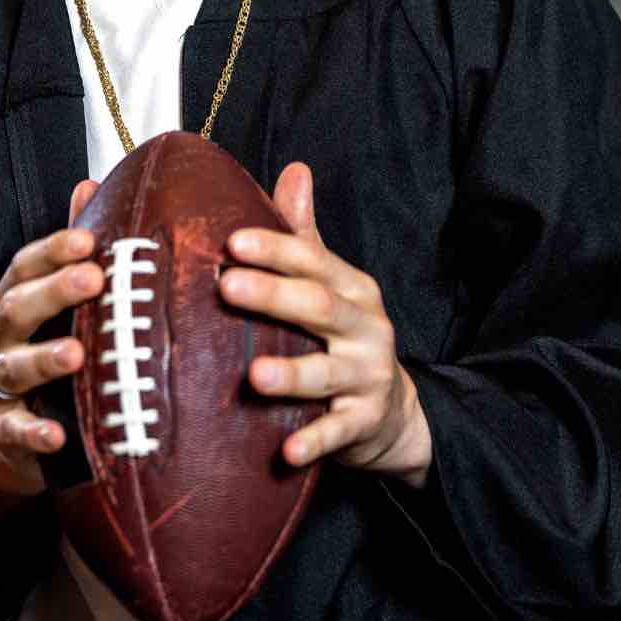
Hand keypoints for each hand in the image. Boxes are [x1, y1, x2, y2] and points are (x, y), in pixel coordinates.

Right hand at [0, 178, 101, 497]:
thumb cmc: (48, 348)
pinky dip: (33, 432)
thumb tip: (89, 184)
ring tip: (77, 355)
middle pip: (17, 307)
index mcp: (11, 298)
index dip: (54, 250)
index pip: (25, 265)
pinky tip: (57, 433)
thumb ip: (73, 249)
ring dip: (44, 359)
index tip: (89, 241)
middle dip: (54, 293)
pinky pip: (13, 430)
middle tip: (93, 280)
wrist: (27, 433)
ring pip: (13, 367)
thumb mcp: (60, 300)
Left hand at [219, 163, 431, 488]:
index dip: (274, 248)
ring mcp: (368, 376)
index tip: (232, 241)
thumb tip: (296, 168)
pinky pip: (339, 432)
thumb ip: (305, 235)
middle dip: (273, 295)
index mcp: (351, 288)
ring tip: (253, 375)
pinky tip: (286, 453)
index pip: (312, 260)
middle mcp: (365, 327)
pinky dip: (314, 442)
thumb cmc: (340, 335)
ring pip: (327, 373)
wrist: (393, 411)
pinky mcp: (365, 423)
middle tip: (226, 287)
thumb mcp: (330, 283)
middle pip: (319, 307)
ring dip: (291, 374)